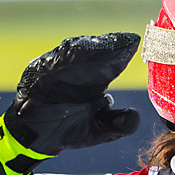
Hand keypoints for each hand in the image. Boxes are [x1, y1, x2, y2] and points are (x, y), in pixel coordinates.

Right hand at [4, 33, 141, 154]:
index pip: (113, 64)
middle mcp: (80, 71)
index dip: (124, 55)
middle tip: (128, 39)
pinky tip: (78, 48)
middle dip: (113, 46)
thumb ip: (118, 125)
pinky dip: (64, 56)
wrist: (37, 136)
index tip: (138, 45)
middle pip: (98, 55)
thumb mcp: (98, 131)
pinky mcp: (41, 71)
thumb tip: (135, 116)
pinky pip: (53, 61)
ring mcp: (60, 68)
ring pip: (76, 53)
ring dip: (91, 47)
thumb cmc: (69, 129)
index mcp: (96, 81)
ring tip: (108, 42)